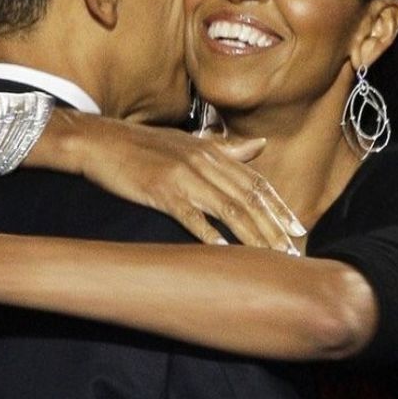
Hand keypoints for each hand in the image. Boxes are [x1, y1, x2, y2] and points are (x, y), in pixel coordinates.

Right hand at [72, 116, 303, 252]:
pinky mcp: (161, 191)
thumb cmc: (141, 144)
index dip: (279, 207)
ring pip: (228, 209)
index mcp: (212, 152)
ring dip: (253, 235)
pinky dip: (211, 234)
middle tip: (293, 252)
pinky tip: (226, 252)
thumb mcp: (187, 141)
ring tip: (270, 257)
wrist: (100, 141)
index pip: (255, 182)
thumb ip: (226, 147)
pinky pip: (192, 216)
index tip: (297, 229)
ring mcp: (183, 177)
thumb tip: (260, 145)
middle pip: (248, 199)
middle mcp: (203, 162)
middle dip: (273, 227)